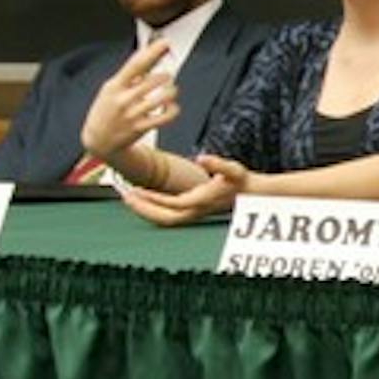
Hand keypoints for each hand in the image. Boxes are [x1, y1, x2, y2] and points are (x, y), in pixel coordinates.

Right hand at [81, 41, 179, 157]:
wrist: (98, 140)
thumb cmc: (107, 109)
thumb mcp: (112, 87)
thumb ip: (131, 72)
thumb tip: (149, 52)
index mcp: (114, 85)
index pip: (135, 65)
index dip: (152, 52)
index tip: (165, 43)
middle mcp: (123, 99)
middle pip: (153, 81)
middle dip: (165, 76)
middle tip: (167, 77)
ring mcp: (132, 115)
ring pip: (163, 98)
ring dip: (172, 92)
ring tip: (170, 91)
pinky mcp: (141, 128)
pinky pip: (166, 117)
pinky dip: (173, 109)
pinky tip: (170, 107)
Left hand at [118, 154, 248, 226]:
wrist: (252, 194)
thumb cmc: (242, 181)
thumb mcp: (233, 169)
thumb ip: (217, 164)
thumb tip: (202, 158)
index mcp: (202, 201)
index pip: (172, 204)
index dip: (152, 199)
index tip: (136, 190)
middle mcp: (195, 211)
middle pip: (164, 218)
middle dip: (143, 209)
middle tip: (126, 197)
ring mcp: (193, 213)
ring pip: (165, 219)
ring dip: (146, 211)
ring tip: (130, 198)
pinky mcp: (192, 210)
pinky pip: (168, 215)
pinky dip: (154, 210)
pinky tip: (145, 199)